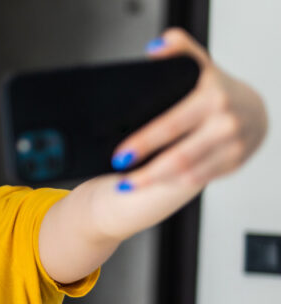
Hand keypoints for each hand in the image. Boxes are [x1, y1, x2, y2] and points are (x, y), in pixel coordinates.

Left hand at [112, 28, 268, 191]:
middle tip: (119, 177)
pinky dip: (173, 184)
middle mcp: (225, 123)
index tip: (120, 155)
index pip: (171, 124)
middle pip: (179, 156)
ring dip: (155, 182)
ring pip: (188, 173)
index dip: (144, 142)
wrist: (253, 110)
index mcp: (211, 97)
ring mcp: (232, 145)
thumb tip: (154, 48)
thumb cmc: (218, 89)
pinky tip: (154, 183)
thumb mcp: (200, 66)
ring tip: (128, 184)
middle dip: (146, 172)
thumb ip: (178, 49)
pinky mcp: (234, 162)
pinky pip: (199, 178)